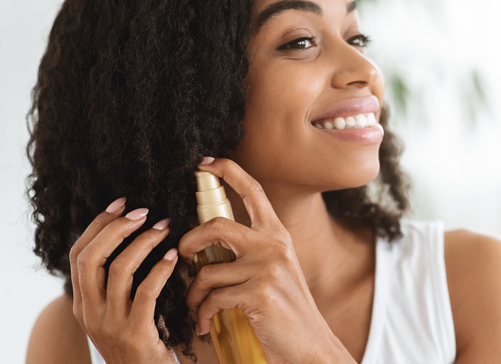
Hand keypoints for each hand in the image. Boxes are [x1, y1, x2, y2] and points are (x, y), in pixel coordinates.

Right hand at [69, 198, 178, 362]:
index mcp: (83, 304)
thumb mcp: (118, 314)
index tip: (120, 203)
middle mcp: (90, 312)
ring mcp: (110, 324)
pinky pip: (146, 292)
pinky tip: (174, 257)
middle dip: (116, 228)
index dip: (98, 225)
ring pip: (119, 270)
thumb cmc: (141, 343)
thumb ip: (116, 286)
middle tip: (143, 212)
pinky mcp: (135, 333)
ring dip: (144, 242)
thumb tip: (133, 240)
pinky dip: (160, 269)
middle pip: (91, 257)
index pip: (79, 255)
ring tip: (165, 228)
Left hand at [179, 157, 351, 363]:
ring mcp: (267, 269)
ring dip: (193, 294)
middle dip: (188, 242)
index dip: (228, 171)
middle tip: (183, 257)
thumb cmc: (286, 312)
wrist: (310, 346)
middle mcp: (274, 246)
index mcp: (277, 235)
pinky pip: (212, 298)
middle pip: (216, 226)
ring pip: (207, 271)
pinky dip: (202, 313)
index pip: (253, 191)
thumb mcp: (276, 272)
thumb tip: (207, 246)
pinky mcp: (258, 294)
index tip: (205, 163)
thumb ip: (251, 253)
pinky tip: (205, 323)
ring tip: (195, 307)